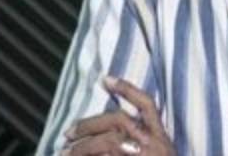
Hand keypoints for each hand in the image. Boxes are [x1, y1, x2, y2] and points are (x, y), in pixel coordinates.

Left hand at [60, 76, 174, 155]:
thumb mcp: (159, 154)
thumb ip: (140, 143)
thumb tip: (106, 136)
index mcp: (161, 138)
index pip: (146, 104)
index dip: (127, 89)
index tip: (105, 80)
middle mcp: (153, 143)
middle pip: (117, 121)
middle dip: (89, 124)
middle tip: (68, 134)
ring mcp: (143, 154)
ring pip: (108, 140)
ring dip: (83, 145)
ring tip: (66, 152)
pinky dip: (94, 151)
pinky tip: (81, 149)